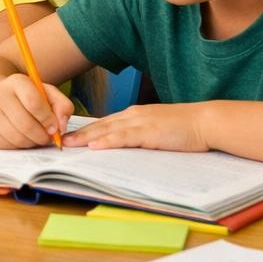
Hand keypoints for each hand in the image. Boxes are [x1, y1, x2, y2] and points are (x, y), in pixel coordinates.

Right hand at [0, 73, 72, 148]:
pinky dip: (19, 147)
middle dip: (42, 136)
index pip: (33, 102)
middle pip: (25, 124)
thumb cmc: (27, 98)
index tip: (55, 127)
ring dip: (32, 143)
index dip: (47, 119)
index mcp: (16, 81)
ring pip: (18, 139)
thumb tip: (61, 126)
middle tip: (47, 137)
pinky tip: (21, 138)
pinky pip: (8, 147)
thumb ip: (62, 105)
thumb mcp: (47, 94)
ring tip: (35, 137)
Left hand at [63, 103, 208, 152]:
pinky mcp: (149, 132)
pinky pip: (124, 137)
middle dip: (78, 133)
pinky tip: (95, 146)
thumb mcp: (157, 129)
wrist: (205, 122)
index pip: (104, 123)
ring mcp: (140, 122)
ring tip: (68, 144)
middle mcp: (133, 115)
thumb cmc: (184, 128)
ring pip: (107, 130)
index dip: (86, 130)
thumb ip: (140, 135)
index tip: (69, 135)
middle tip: (57, 139)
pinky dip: (107, 141)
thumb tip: (123, 146)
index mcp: (134, 115)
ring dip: (86, 137)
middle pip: (100, 125)